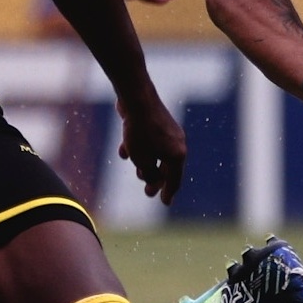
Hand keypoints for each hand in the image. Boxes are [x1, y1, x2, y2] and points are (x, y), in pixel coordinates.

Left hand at [117, 90, 185, 204]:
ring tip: (136, 170)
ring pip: (157, 153)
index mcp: (178, 154)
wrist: (136, 99)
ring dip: (146, 163)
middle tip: (147, 192)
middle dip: (155, 179)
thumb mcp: (142, 161)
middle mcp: (177, 142)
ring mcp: (168, 131)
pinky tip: (124, 151)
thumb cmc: (141, 132)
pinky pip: (149, 140)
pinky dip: (139, 148)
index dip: (169, 193)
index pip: (175, 179)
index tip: (165, 203)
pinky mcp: (156, 122)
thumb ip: (148, 174)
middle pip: (166, 167)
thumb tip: (151, 177)